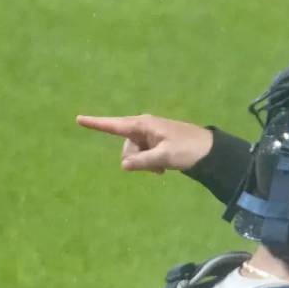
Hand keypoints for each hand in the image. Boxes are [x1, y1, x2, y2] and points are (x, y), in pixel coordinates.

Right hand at [75, 114, 213, 172]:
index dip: (96, 123)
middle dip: (134, 159)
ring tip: (163, 168)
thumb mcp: (164, 157)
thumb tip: (124, 165)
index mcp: (144, 125)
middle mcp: (144, 127)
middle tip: (156, 168)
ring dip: (144, 163)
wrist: (210, 151)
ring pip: (135, 153)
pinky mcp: (157, 143)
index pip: (115, 125)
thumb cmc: (188, 150)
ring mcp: (150, 135)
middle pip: (126, 146)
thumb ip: (142, 161)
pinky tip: (163, 169)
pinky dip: (150, 163)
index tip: (78, 118)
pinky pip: (144, 155)